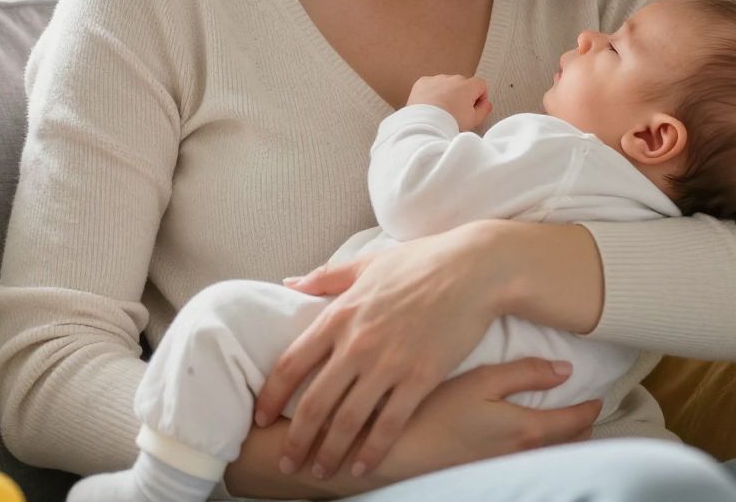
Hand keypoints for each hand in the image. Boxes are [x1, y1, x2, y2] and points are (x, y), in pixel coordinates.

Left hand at [255, 224, 506, 479]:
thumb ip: (325, 277)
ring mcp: (388, 364)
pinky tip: (360, 467)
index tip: (261, 418)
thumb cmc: (421, 262)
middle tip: (286, 462)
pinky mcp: (420, 379)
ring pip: (347, 421)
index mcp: (340, 315)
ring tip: (320, 472)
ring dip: (328, 453)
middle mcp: (357, 344)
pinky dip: (371, 452)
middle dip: (295, 440)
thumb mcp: (366, 264)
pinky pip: (388, 425)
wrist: (474, 270)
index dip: (271, 397)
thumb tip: (289, 283)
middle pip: (313, 403)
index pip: (290, 364)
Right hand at [365, 359, 602, 487]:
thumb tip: (565, 370)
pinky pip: (530, 462)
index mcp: (527, 430)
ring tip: (568, 425)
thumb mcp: (482, 380)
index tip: (598, 397)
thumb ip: (525, 373)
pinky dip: (543, 450)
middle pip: (568, 445)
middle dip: (583, 428)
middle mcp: (523, 455)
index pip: (575, 422)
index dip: (591, 408)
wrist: (401, 451)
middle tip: (588, 411)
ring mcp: (507, 467)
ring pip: (550, 456)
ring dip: (564, 442)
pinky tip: (530, 438)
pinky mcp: (490, 472)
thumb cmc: (437, 411)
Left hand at [407, 74, 490, 132]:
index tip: (474, 108)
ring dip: (446, 94)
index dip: (480, 98)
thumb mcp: (474, 120)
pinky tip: (430, 107)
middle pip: (463, 85)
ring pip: (446, 85)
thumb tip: (486, 104)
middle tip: (457, 113)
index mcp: (468, 86)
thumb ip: (484, 109)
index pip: (481, 85)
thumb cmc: (450, 123)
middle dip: (462, 96)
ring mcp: (437, 79)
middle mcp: (453, 79)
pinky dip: (431, 94)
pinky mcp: (422, 83)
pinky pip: (430, 86)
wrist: (425, 125)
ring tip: (441, 112)